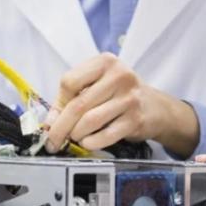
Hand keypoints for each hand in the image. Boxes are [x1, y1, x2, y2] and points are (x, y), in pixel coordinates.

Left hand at [43, 53, 199, 154]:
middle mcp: (119, 75)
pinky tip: (88, 143)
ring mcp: (129, 97)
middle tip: (52, 140)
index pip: (69, 81)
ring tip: (74, 138)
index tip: (54, 118)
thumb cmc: (118, 94)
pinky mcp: (136, 119)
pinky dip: (91, 142)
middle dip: (60, 127)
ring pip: (90, 120)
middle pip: (78, 104)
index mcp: (105, 62)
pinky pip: (106, 135)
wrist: (155, 107)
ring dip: (76, 135)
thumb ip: (72, 98)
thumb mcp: (97, 85)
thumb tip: (50, 122)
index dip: (58, 103)